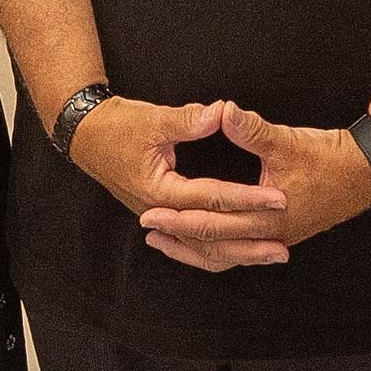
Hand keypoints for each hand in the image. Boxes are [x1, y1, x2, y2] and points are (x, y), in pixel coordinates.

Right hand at [64, 96, 284, 256]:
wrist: (87, 136)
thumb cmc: (118, 126)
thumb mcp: (153, 119)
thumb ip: (189, 120)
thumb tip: (222, 113)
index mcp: (159, 190)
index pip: (212, 197)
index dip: (247, 198)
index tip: (278, 198)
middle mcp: (160, 211)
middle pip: (210, 235)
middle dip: (248, 240)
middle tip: (283, 246)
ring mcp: (160, 217)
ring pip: (202, 246)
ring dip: (237, 251)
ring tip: (271, 256)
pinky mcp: (162, 215)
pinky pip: (192, 243)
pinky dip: (216, 249)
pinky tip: (239, 252)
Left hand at [141, 111, 370, 268]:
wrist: (367, 171)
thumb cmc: (330, 157)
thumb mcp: (287, 140)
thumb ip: (251, 129)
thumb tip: (221, 111)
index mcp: (267, 219)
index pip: (212, 224)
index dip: (178, 218)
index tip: (149, 212)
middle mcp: (269, 236)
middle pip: (214, 247)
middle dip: (178, 239)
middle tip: (147, 229)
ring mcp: (276, 239)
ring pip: (226, 256)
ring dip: (194, 250)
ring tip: (165, 242)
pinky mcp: (280, 234)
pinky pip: (241, 251)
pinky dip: (218, 249)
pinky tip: (205, 241)